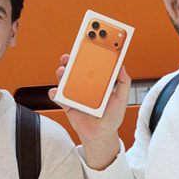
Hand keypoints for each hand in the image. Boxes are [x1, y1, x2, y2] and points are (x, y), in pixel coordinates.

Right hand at [48, 53, 129, 169]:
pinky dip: (55, 92)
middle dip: (70, 59)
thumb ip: (123, 83)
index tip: (87, 43)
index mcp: (96, 81)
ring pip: (64, 79)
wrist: (102, 135)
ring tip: (63, 70)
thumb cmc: (112, 117)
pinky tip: (57, 91)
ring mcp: (74, 94)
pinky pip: (57, 96)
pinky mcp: (67, 104)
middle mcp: (84, 85)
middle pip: (74, 68)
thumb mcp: (122, 99)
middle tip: (70, 55)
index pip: (90, 63)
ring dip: (61, 72)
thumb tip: (122, 67)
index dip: (88, 53)